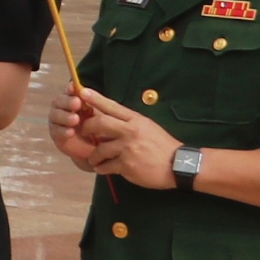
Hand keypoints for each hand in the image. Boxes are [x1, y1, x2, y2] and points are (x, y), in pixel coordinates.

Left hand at [54, 84, 173, 184]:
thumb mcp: (147, 126)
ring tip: (93, 159)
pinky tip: (101, 168)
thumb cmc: (161, 145)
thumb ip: (128, 122)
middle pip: (99, 123)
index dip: (95, 98)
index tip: (81, 91)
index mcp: (136, 120)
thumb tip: (107, 116)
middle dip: (87, 128)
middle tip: (83, 132)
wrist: (178, 165)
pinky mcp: (127, 165)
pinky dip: (101, 168)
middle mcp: (130, 131)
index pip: (112, 106)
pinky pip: (106, 166)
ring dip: (93, 155)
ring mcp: (128, 148)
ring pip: (100, 149)